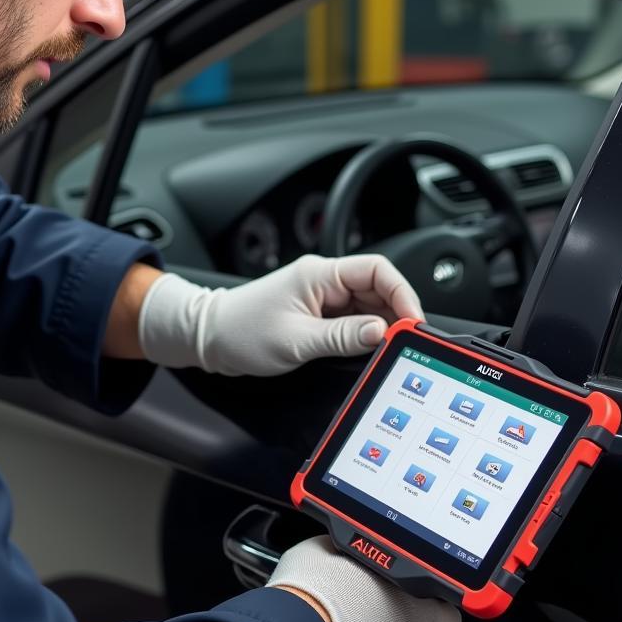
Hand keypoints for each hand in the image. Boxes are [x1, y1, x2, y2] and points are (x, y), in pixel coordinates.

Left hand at [137, 254, 422, 375]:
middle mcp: (323, 280)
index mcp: (319, 274)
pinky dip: (363, 335)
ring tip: (384, 351)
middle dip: (395, 315)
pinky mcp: (317, 314)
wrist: (209, 338)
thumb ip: (343, 337)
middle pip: (377, 289)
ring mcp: (320, 297)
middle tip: (404, 343)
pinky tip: (366, 351)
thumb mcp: (297, 341)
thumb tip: (382, 333)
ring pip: (367, 306)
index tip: (412, 323)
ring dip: (379, 327)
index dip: (402, 294)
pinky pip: (352, 320)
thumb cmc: (241, 332)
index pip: (377, 270)